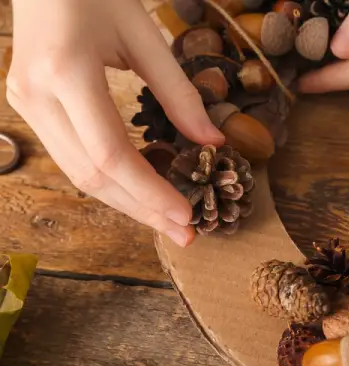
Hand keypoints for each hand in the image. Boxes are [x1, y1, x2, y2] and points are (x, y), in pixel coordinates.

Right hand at [7, 0, 223, 246]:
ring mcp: (25, 104)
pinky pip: (72, 156)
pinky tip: (140, 190)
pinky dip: (109, 179)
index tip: (187, 215)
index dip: (151, 192)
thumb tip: (213, 143)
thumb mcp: (144, 36)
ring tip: (167, 221)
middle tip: (184, 234)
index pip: (111, 154)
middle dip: (142, 210)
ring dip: (126, 201)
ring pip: (78, 173)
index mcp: (65, 72)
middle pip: (92, 175)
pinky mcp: (28, 106)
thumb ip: (179, 93)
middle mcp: (36, 96)